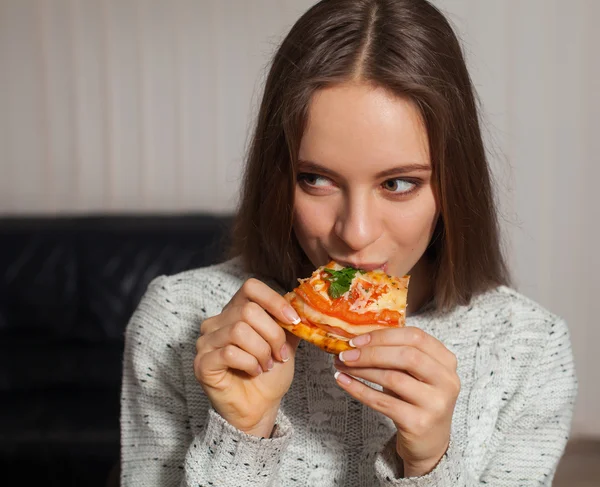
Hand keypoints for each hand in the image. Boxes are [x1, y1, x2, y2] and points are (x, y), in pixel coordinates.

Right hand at [194, 278, 300, 436]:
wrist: (259, 406)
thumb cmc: (269, 374)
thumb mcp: (285, 343)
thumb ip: (289, 322)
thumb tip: (302, 306)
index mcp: (236, 310)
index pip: (251, 287)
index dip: (274, 301)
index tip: (293, 321)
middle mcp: (217, 322)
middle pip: (248, 311)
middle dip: (273, 335)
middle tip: (279, 355)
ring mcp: (206, 342)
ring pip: (239, 331)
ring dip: (261, 351)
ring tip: (266, 365)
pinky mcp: (202, 363)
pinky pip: (229, 353)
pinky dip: (249, 363)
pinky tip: (253, 372)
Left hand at [334, 327, 459, 476]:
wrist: (429, 441)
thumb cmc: (416, 399)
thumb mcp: (412, 373)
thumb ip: (395, 353)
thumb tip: (357, 338)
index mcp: (446, 360)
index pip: (415, 336)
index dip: (383, 335)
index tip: (357, 339)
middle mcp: (446, 380)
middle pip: (407, 355)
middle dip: (371, 352)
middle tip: (345, 353)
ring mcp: (435, 403)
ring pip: (393, 378)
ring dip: (362, 370)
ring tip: (341, 365)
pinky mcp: (419, 423)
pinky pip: (383, 402)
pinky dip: (359, 390)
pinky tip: (344, 382)